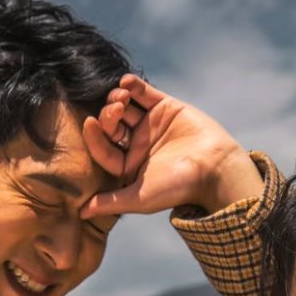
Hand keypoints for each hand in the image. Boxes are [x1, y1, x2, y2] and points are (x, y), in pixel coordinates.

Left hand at [81, 74, 263, 220]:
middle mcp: (138, 145)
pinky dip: (134, 85)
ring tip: (121, 96)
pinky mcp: (167, 107)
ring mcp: (152, 125)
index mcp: (129, 166)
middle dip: (108, 114)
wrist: (214, 168)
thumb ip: (110, 202)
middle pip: (113, 125)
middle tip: (114, 108)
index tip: (90, 122)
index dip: (95, 136)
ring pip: (126, 107)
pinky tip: (126, 81)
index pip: (104, 148)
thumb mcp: (138, 198)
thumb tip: (80, 214)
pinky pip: (145, 93)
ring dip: (118, 98)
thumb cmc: (177, 187)